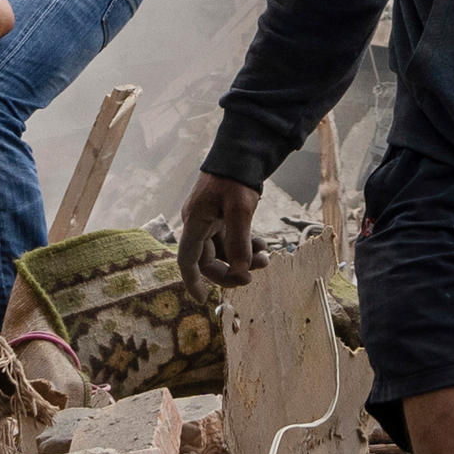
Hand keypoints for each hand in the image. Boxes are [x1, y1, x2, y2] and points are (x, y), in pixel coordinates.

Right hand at [180, 172, 262, 291]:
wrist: (241, 152)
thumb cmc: (235, 178)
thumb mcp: (240, 210)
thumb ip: (239, 242)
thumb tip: (240, 270)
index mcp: (195, 223)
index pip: (187, 260)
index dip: (193, 282)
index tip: (203, 300)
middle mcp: (199, 224)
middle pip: (209, 260)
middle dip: (232, 270)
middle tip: (253, 275)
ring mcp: (211, 220)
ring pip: (223, 251)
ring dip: (243, 259)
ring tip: (266, 258)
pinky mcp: (223, 215)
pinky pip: (232, 239)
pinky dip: (246, 246)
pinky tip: (263, 246)